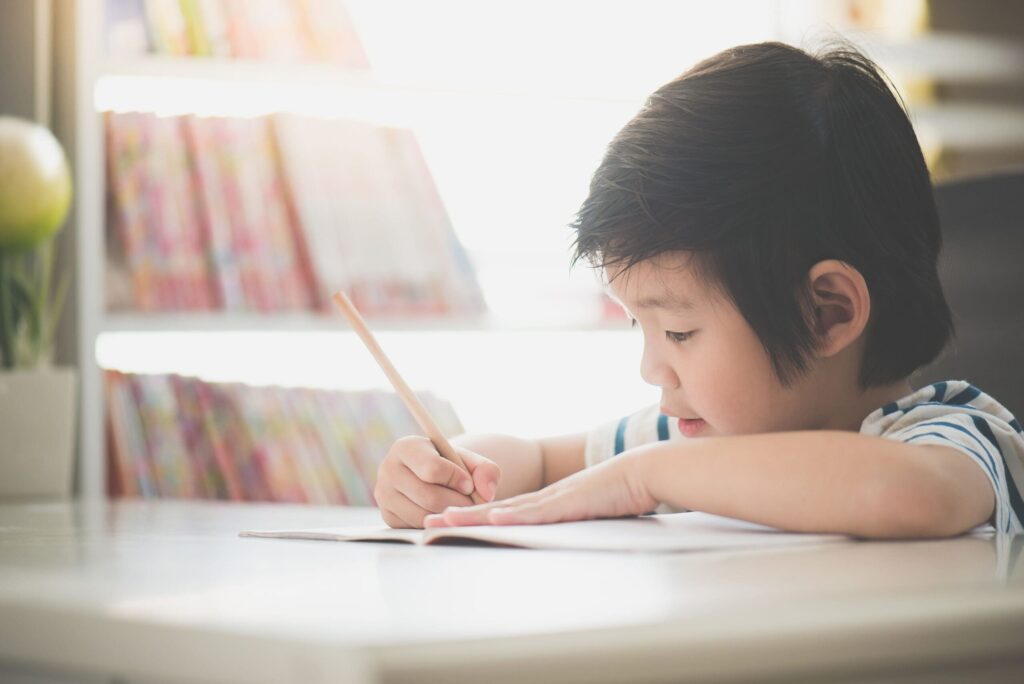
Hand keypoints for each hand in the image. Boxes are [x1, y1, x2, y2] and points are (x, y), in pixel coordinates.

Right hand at [375, 435, 500, 527]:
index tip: (468, 484)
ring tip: (458, 508)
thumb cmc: (451, 465)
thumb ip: (486, 470)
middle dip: (457, 503)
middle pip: (429, 497)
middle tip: (470, 503)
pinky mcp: (388, 516)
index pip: (432, 469)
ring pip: (423, 515)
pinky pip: (416, 528)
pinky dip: (435, 524)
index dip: (456, 479)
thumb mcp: (469, 460)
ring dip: (447, 516)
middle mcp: (388, 469)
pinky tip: (442, 514)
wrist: (429, 476)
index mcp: (407, 447)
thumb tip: (485, 493)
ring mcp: (384, 495)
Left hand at [423, 450, 656, 527]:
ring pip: (506, 511)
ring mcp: (553, 500)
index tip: (449, 522)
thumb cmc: (620, 495)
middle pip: (494, 510)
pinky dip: (512, 517)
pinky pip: (535, 512)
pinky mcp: (567, 504)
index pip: (504, 513)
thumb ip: (571, 526)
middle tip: (428, 521)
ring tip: (443, 520)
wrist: (641, 474)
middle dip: (460, 515)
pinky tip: (492, 519)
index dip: (475, 518)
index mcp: (547, 504)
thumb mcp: (588, 516)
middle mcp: (543, 500)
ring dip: (473, 516)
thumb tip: (560, 540)